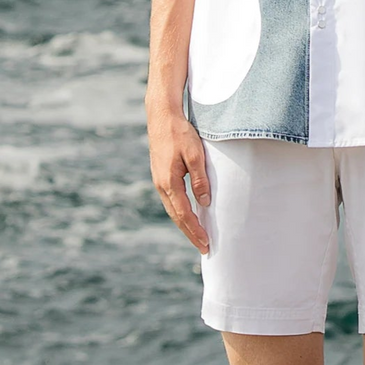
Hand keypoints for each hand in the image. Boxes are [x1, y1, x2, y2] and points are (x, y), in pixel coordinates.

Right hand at [148, 109, 210, 253]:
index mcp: (169, 182)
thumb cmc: (180, 133)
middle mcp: (161, 185)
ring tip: (197, 237)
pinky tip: (188, 216)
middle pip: (176, 216)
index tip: (206, 243)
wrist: (161, 117)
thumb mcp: (194, 155)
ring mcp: (159, 181)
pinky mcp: (161, 176)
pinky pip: (171, 200)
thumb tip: (204, 202)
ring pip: (172, 209)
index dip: (195, 230)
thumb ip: (200, 179)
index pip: (184, 213)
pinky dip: (180, 212)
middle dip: (190, 233)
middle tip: (204, 248)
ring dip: (185, 224)